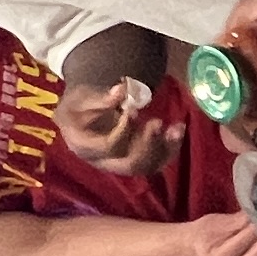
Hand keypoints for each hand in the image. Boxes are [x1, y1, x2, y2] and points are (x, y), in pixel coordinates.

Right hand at [58, 82, 182, 176]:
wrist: (80, 117)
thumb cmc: (78, 106)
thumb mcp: (82, 97)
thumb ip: (100, 97)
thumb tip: (122, 90)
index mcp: (84, 146)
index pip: (108, 147)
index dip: (123, 130)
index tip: (132, 109)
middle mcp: (103, 162)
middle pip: (130, 164)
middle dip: (148, 145)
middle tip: (158, 122)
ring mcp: (120, 164)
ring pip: (146, 166)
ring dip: (165, 149)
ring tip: (177, 127)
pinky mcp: (134, 160)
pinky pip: (154, 162)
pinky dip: (169, 148)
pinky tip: (178, 129)